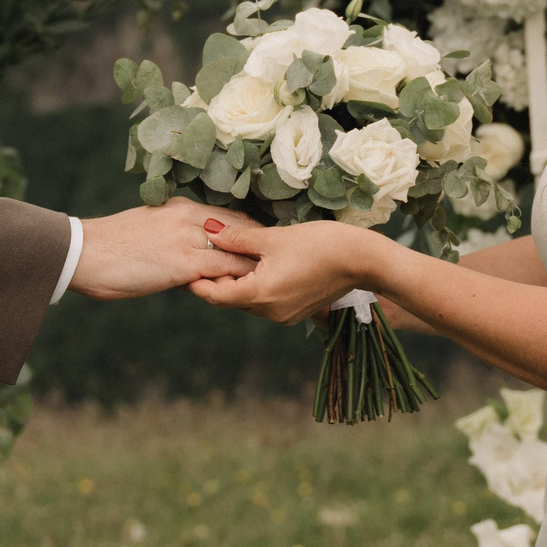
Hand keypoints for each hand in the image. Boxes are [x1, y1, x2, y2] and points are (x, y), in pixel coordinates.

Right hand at [68, 199, 257, 299]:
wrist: (84, 253)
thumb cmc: (109, 248)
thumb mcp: (148, 232)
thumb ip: (173, 239)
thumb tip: (187, 257)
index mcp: (181, 207)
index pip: (230, 217)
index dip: (249, 235)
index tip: (261, 250)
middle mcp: (191, 217)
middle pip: (244, 229)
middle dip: (260, 249)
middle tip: (276, 267)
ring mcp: (189, 238)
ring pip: (240, 250)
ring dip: (256, 268)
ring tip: (270, 283)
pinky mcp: (184, 263)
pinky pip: (225, 271)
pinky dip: (240, 282)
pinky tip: (248, 295)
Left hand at [188, 218, 386, 324]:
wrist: (361, 260)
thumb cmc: (319, 244)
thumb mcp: (273, 238)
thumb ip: (237, 238)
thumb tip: (209, 231)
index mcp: (260, 295)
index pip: (215, 295)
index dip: (198, 282)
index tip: (185, 268)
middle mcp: (270, 313)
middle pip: (231, 299)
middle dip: (217, 279)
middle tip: (203, 257)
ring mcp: (285, 315)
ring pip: (249, 301)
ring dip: (238, 282)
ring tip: (230, 257)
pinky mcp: (297, 311)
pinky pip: (267, 302)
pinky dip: (257, 286)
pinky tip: (258, 265)